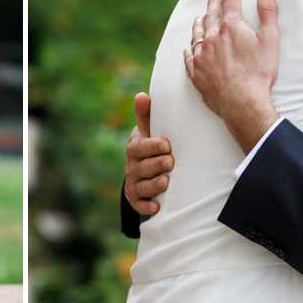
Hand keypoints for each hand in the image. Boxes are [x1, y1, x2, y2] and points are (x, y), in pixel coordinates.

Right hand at [124, 92, 173, 219]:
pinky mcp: (136, 200)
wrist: (144, 172)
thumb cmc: (151, 145)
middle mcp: (132, 166)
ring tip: (165, 182)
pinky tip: (156, 207)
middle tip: (170, 162)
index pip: (140, 146)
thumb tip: (141, 95)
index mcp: (135, 147)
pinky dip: (147, 207)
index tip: (167, 144)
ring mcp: (134, 184)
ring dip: (153, 185)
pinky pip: (140, 205)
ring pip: (141, 186)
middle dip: (156, 164)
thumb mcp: (149, 130)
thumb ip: (146, 114)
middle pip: (141, 167)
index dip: (152, 146)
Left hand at [184, 0, 281, 153]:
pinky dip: (189, 50)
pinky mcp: (196, 74)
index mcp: (230, 27)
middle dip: (214, 3)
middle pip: (211, 15)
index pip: (231, 2)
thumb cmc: (259, 73)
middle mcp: (212, 38)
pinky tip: (188, 48)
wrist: (242, 103)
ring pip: (197, 34)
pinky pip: (189, 57)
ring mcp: (202, 56)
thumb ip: (268, 12)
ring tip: (200, 17)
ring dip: (199, 23)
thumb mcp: (270, 40)